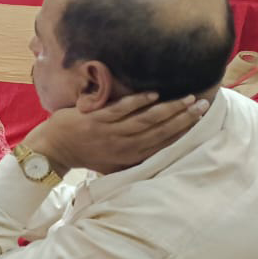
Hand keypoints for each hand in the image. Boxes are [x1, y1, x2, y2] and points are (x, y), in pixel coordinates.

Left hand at [22, 92, 209, 175]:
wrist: (54, 149)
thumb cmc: (86, 155)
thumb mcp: (113, 164)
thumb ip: (135, 157)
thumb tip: (161, 147)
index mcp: (129, 157)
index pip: (163, 143)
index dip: (183, 131)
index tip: (201, 119)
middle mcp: (122, 146)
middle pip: (160, 130)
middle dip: (184, 117)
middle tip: (203, 104)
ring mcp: (109, 132)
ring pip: (145, 119)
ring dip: (168, 108)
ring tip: (187, 97)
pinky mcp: (96, 119)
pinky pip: (121, 108)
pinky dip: (139, 101)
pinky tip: (154, 94)